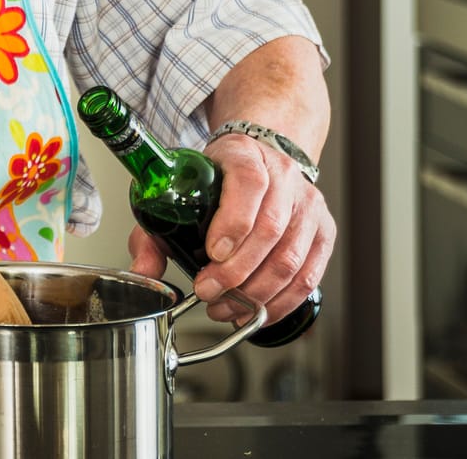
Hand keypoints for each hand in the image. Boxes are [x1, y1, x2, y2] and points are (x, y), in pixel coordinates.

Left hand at [135, 133, 332, 326]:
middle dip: (236, 273)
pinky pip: (309, 277)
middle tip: (208, 292)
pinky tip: (255, 312)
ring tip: (225, 307)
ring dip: (256, 294)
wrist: (260, 161)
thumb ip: (155, 231)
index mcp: (245, 156)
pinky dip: (281, 302)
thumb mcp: (181, 189)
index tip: (212, 254)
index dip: (232, 223)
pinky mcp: (324, 232)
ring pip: (291, 259)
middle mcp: (284, 177)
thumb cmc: (217, 179)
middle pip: (270, 230)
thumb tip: (143, 272)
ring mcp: (309, 205)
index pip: (249, 185)